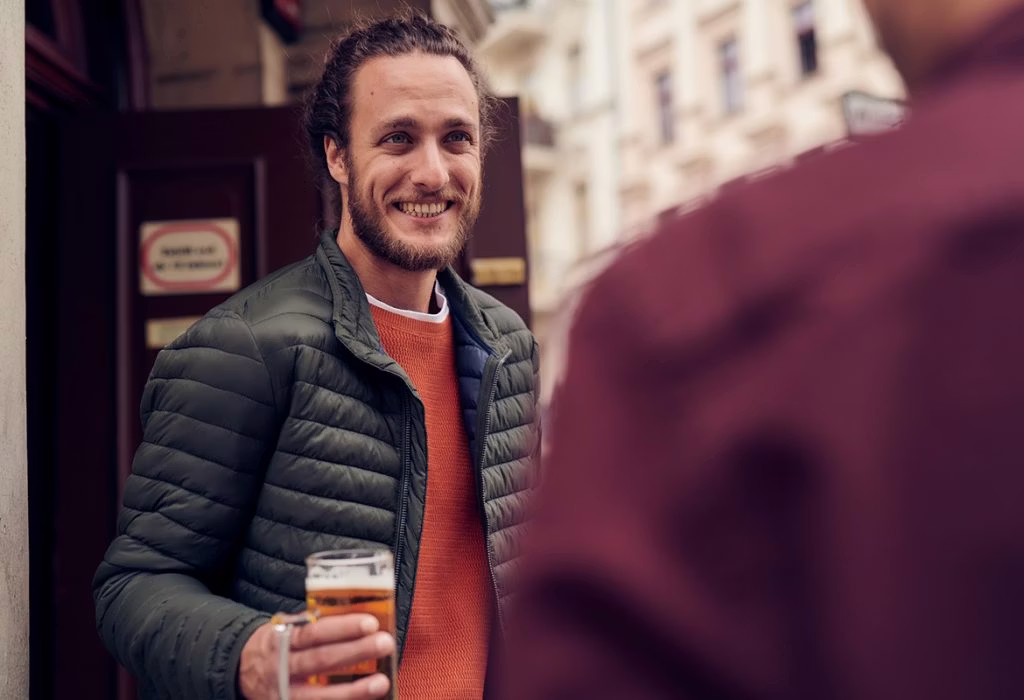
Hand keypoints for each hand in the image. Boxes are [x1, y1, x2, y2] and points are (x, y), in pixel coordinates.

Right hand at [239, 613, 394, 698]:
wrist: (240, 670)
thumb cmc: (277, 644)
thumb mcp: (286, 628)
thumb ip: (314, 624)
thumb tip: (358, 614)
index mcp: (281, 639)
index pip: (314, 632)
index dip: (342, 628)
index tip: (370, 623)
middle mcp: (282, 668)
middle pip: (321, 660)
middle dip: (356, 652)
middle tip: (384, 643)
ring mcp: (284, 694)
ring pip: (320, 695)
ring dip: (354, 690)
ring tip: (381, 682)